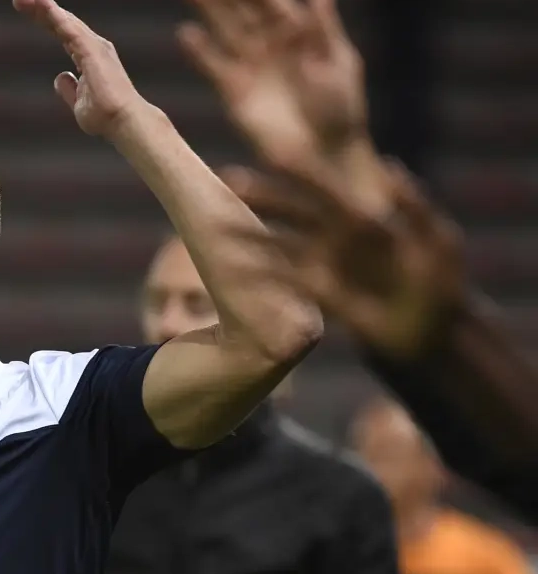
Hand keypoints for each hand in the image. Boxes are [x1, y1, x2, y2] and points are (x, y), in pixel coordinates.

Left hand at [13, 0, 143, 138]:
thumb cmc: (107, 116)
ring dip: (44, 7)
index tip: (25, 7)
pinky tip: (42, 5)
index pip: (61, 31)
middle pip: (61, 21)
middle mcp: (93, 46)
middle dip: (39, 8)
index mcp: (88, 55)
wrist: (123, 123)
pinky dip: (55, 16)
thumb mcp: (79, 102)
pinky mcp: (92, 51)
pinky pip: (70, 30)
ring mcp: (93, 46)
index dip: (44, 18)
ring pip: (64, 20)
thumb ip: (69, 89)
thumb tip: (61, 77)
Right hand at [180, 0, 365, 169]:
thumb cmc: (342, 109)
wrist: (324, 155)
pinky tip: (185, 34)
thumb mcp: (339, 65)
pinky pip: (214, 66)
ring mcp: (250, 66)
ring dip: (207, 10)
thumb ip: (324, 30)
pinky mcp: (234, 92)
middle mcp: (270, 43)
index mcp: (298, 31)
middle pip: (242, 8)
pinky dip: (199, 51)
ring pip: (224, 29)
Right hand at [222, 163, 466, 361]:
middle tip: (229, 178)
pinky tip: (232, 268)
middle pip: (293, 210)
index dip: (302, 171)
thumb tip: (389, 167)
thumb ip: (416, 206)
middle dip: (263, 196)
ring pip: (279, 242)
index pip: (327, 189)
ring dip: (250, 233)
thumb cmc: (442, 285)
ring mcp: (324, 264)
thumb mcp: (439, 241)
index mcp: (364, 218)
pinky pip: (282, 280)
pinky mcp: (318, 292)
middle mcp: (337, 236)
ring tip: (217, 224)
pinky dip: (257, 274)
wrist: (433, 332)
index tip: (275, 154)